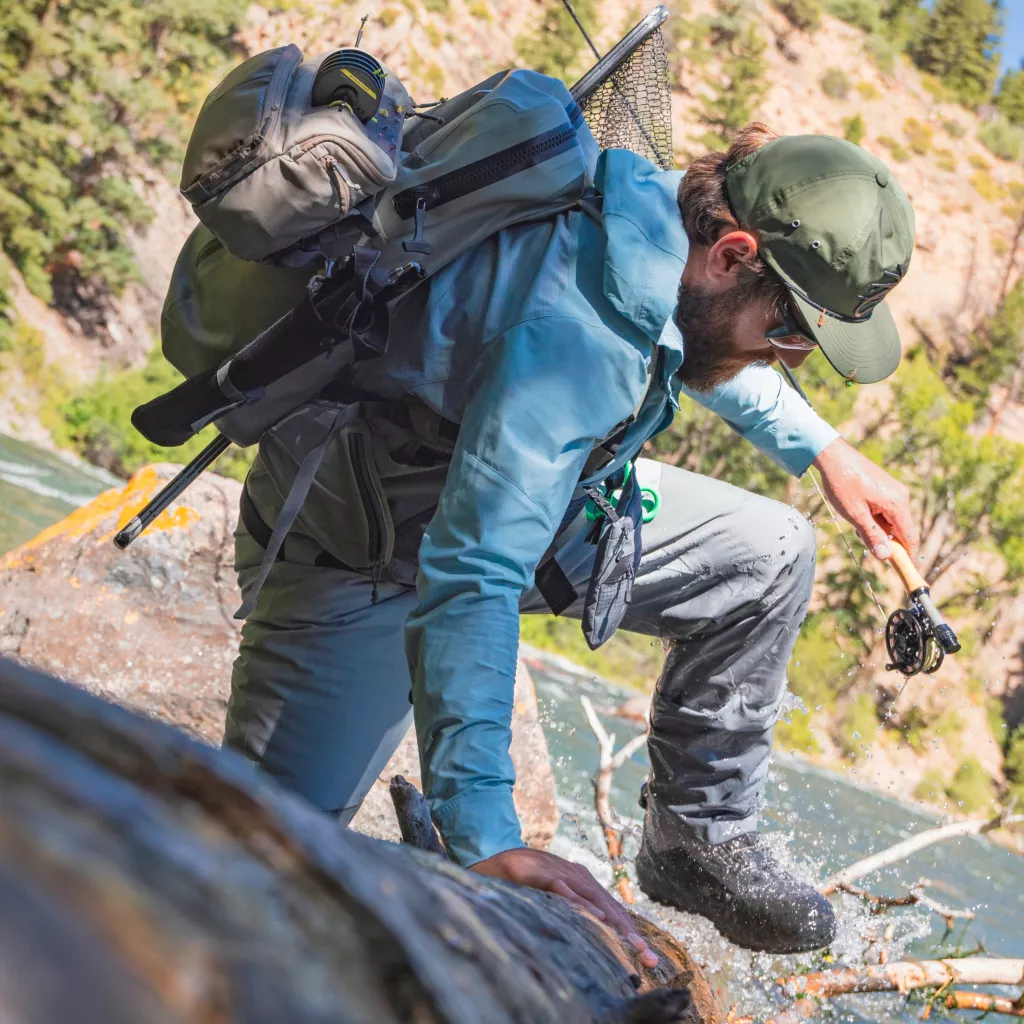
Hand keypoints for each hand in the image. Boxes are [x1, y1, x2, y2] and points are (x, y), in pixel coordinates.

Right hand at [469, 847, 658, 967]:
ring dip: (615, 922)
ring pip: (595, 899)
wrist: (500, 856)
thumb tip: (593, 930)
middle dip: (630, 933)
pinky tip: (596, 916)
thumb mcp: (555, 896)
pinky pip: (566, 890)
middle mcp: (579, 876)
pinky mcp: (544, 873)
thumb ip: (573, 909)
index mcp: (584, 882)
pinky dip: (581, 903)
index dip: (630, 932)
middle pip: (610, 906)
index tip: (647, 956)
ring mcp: (563, 873)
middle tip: (647, 956)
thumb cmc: (528, 879)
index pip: (613, 909)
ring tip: (632, 943)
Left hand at [813, 437, 918, 560]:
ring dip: (876, 526)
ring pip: (891, 520)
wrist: (833, 455)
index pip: (910, 537)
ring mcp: (895, 491)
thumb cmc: (842, 483)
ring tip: (855, 516)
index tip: (899, 569)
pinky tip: (856, 508)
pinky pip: (886, 510)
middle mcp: (901, 496)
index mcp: (897, 504)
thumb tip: (885, 557)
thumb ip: (872, 536)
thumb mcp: (855, 515)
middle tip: (861, 533)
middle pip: (901, 530)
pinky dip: (874, 516)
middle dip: (884, 538)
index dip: (905, 555)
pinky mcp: (887, 487)